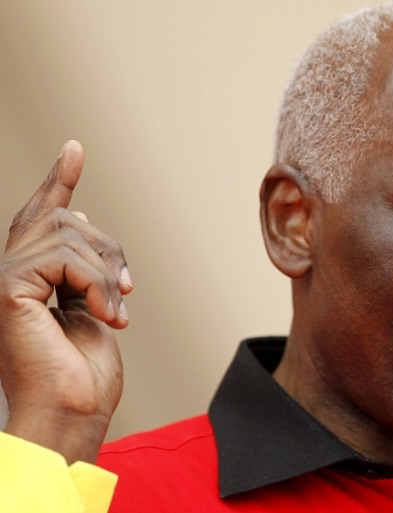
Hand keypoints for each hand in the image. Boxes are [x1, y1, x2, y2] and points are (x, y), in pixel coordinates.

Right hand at [0, 141, 131, 463]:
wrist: (73, 411)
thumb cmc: (85, 372)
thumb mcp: (94, 305)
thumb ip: (82, 266)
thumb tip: (79, 217)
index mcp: (32, 279)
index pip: (40, 217)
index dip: (58, 180)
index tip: (75, 148)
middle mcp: (13, 275)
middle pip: (63, 219)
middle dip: (107, 247)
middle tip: (126, 290)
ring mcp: (6, 280)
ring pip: (68, 232)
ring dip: (106, 272)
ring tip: (116, 312)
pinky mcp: (9, 288)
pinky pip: (64, 257)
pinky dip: (97, 284)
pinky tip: (107, 315)